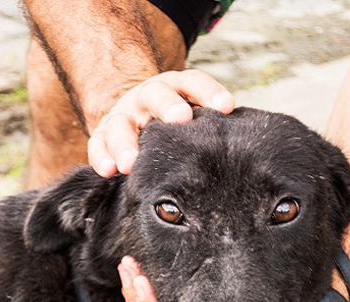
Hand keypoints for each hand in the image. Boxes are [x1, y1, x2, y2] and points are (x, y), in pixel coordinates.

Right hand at [89, 70, 234, 176]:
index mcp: (175, 88)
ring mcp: (123, 115)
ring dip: (126, 142)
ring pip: (121, 123)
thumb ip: (212, 130)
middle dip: (168, 106)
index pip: (192, 82)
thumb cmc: (175, 127)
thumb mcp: (193, 118)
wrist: (136, 115)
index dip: (209, 92)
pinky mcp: (102, 135)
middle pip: (156, 95)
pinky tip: (108, 171)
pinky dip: (102, 157)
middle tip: (180, 119)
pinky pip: (98, 144)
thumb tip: (252, 156)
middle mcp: (147, 97)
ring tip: (130, 163)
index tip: (226, 107)